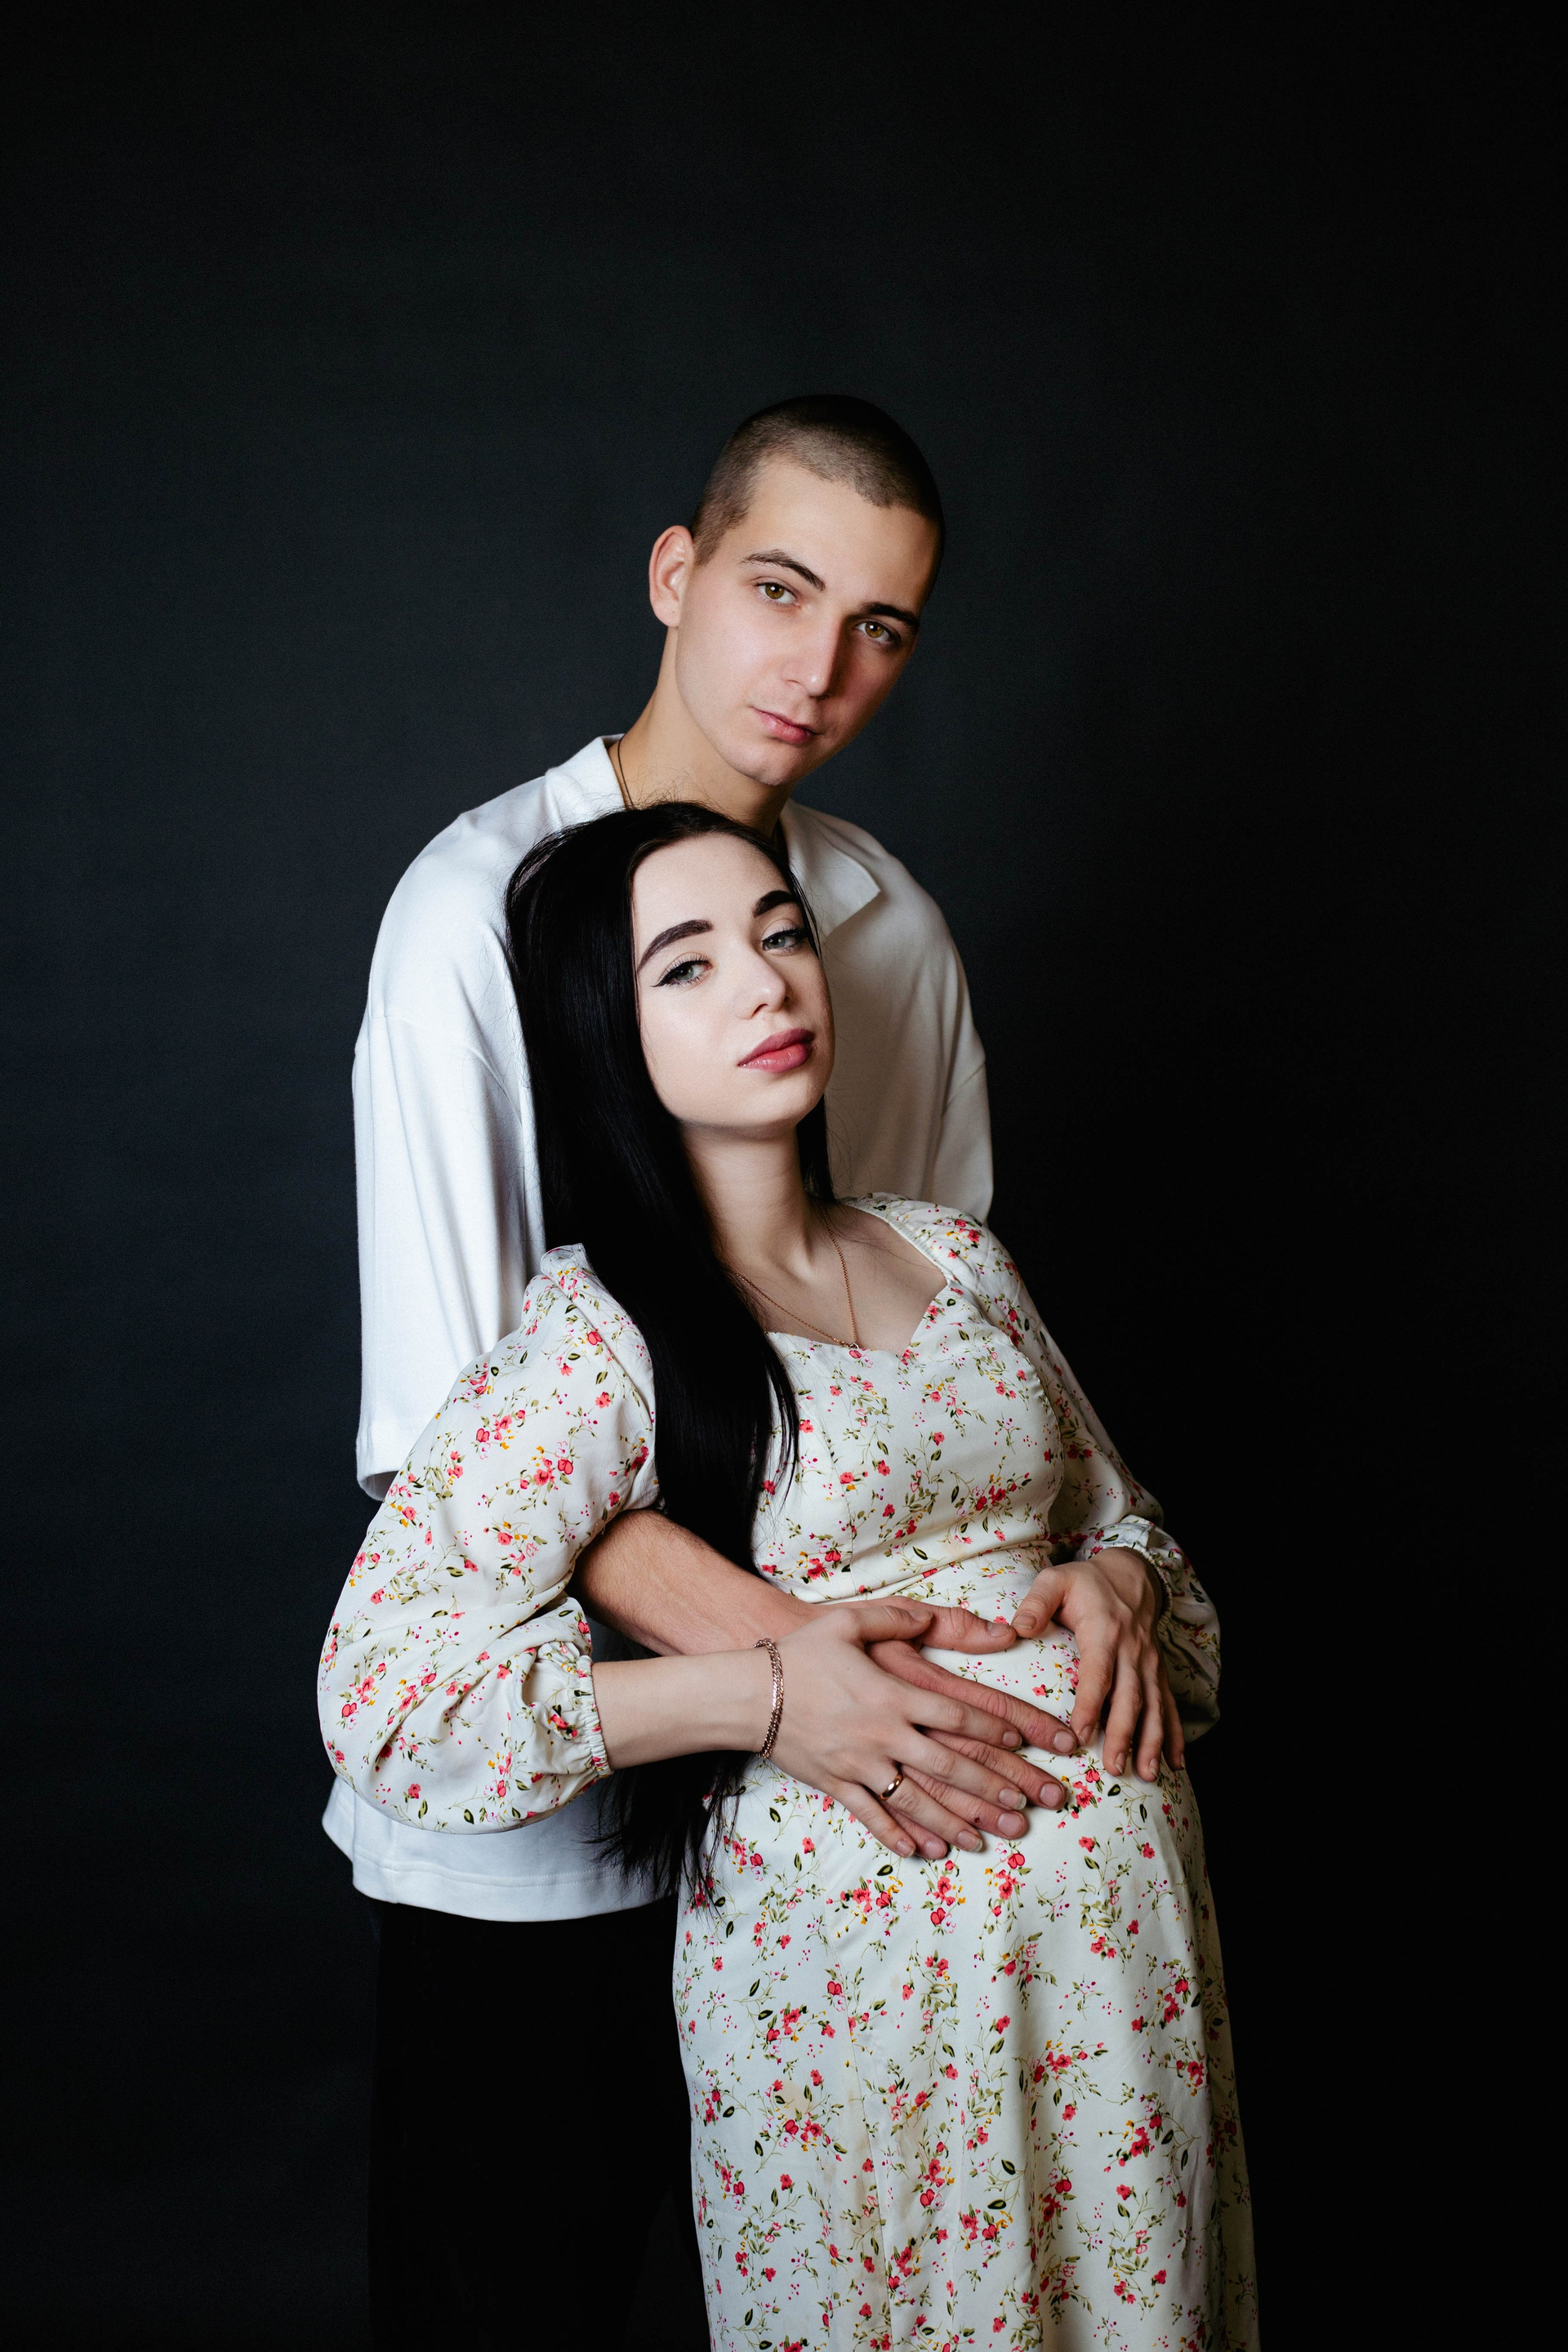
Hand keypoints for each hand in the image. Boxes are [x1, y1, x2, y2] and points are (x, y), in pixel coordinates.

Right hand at [769, 1602, 1070, 1861]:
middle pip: (948, 1766)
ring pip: (918, 1801)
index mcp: (892, 1695)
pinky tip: (927, 1852)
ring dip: (955, 1821)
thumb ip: (895, 1618)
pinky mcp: (837, 1785)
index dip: (992, 1730)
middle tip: (1024, 1806)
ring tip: (987, 1839)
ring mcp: (860, 1766)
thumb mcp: (848, 1622)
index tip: (1020, 1742)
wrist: (747, 1694)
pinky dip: (901, 1837)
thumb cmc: (800, 1655)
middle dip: (990, 1787)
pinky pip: (874, 1818)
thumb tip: (931, 1617)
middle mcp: (883, 1736)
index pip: (956, 1717)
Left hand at [1010, 1549, 1184, 1781]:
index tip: (1082, 1735)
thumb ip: (1036, 1602)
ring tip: (1146, 1775)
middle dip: (1124, 1735)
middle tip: (1114, 1768)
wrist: (1131, 1575)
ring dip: (1152, 1742)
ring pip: (1155, 1707)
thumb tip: (1017, 1629)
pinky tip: (1176, 1763)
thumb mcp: (1055, 1580)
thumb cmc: (1085, 1583)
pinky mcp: (1158, 1672)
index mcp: (1105, 1631)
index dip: (1091, 1705)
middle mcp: (1132, 1651)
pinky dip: (1174, 1735)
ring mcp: (1150, 1664)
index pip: (1098, 1673)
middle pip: (1130, 1697)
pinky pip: (1170, 1705)